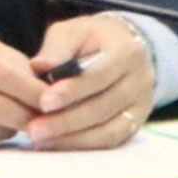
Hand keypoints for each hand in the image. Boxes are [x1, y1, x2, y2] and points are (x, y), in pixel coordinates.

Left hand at [23, 13, 156, 149]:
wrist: (123, 47)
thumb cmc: (89, 39)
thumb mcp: (72, 32)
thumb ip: (57, 48)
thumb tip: (39, 66)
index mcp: (126, 52)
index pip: (99, 75)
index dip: (72, 91)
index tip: (44, 102)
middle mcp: (140, 81)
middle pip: (103, 107)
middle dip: (66, 120)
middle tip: (34, 128)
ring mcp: (142, 105)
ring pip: (110, 129)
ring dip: (73, 138)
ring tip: (40, 139)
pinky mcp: (137, 122)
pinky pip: (113, 139)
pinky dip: (85, 144)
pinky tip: (57, 144)